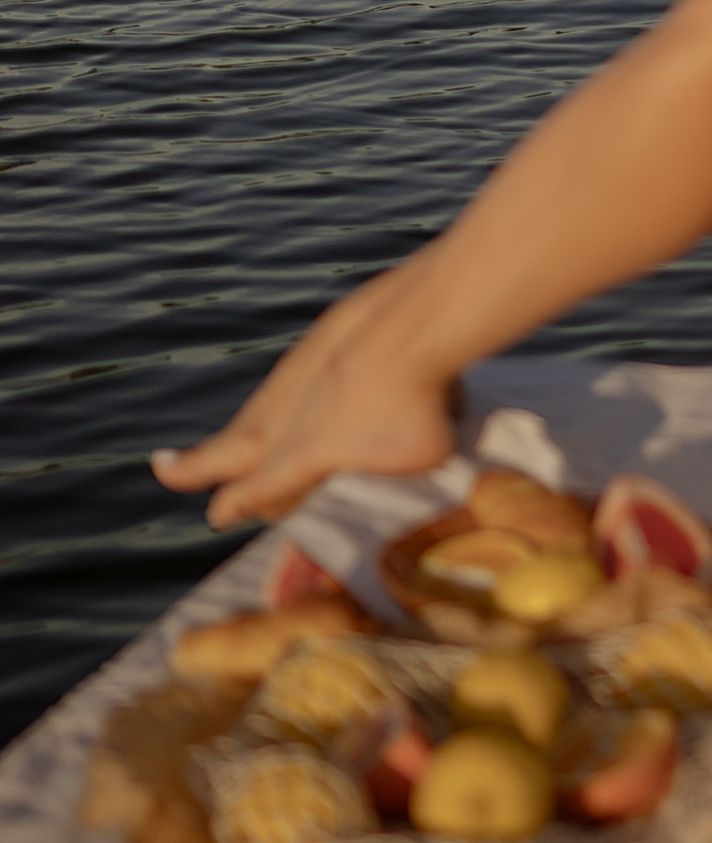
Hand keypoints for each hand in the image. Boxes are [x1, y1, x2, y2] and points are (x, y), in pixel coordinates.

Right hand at [153, 259, 462, 529]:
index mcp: (293, 460)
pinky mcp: (316, 343)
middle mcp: (280, 420)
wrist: (405, 328)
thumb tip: (395, 444)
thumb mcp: (417, 457)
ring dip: (245, 429)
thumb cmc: (414, 405)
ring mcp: (293, 376)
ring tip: (234, 444)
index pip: (252, 493)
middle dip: (190, 466)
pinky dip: (289, 392)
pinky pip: (293, 377)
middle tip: (164, 467)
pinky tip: (298, 392)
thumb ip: (397, 461)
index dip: (234, 506)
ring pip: (257, 411)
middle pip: (222, 451)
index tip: (218, 514)